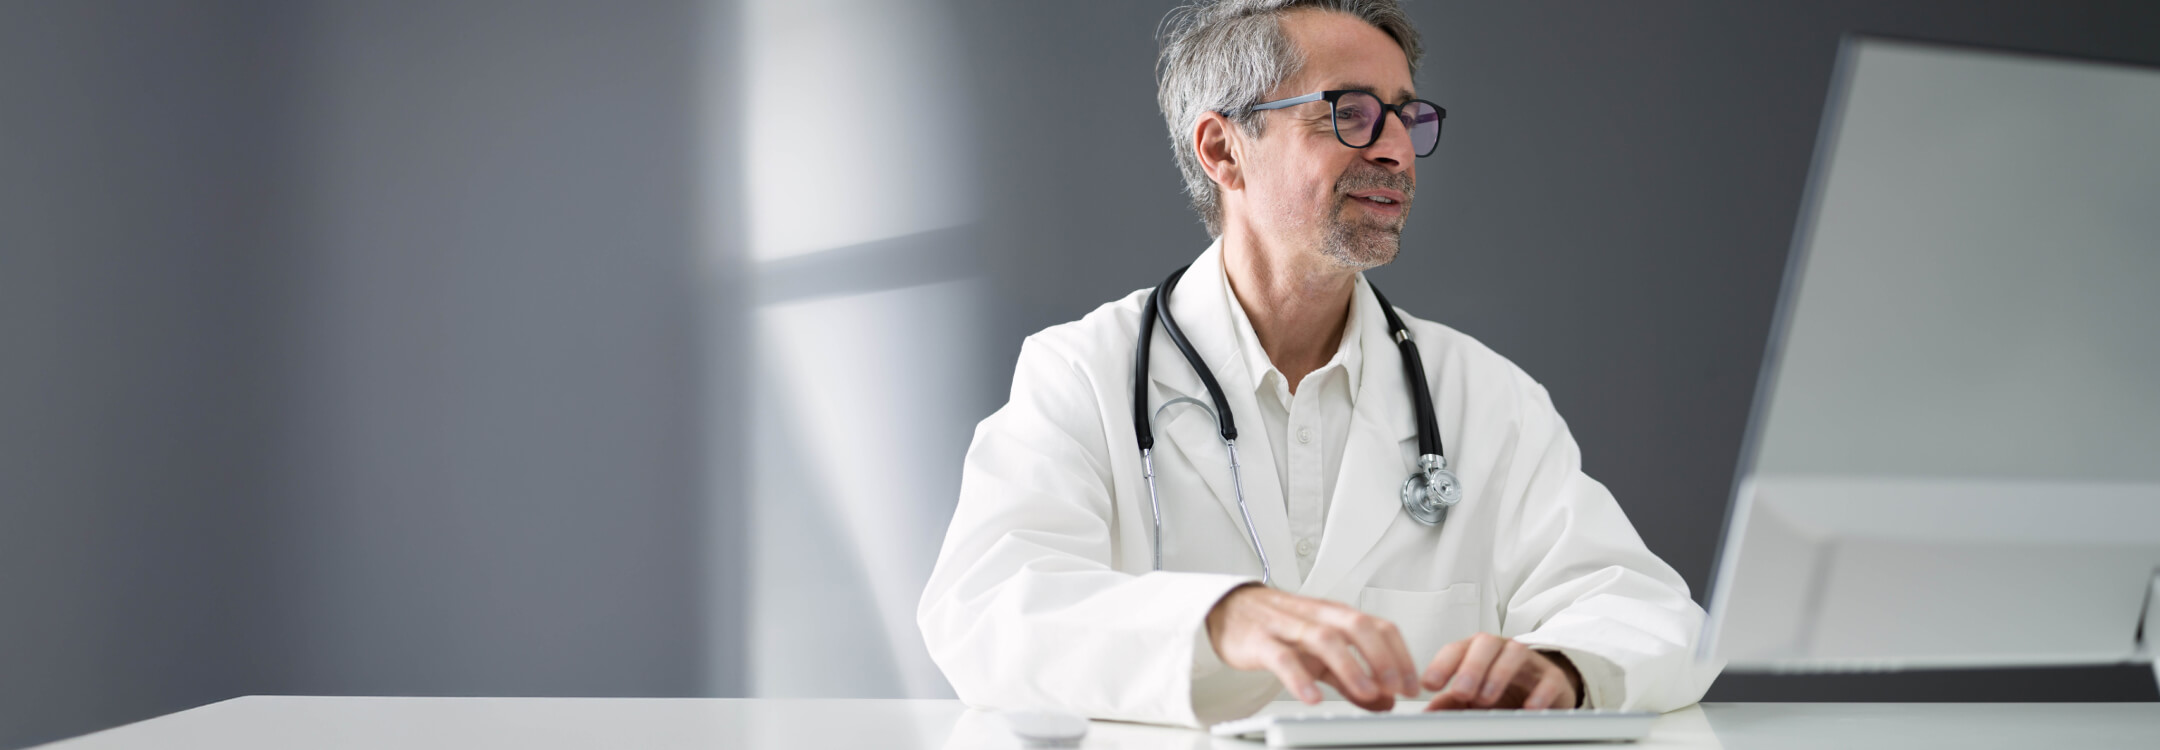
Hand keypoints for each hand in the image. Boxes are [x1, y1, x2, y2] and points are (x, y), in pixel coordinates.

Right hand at [1205, 584, 1421, 710]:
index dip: (1400, 655)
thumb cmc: (1279, 627)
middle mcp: (1316, 616)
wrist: (1229, 609)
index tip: (1412, 685)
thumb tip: (1385, 701)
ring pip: (1324, 638)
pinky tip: (1312, 697)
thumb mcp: (1319, 654)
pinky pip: (1281, 657)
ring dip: (1350, 666)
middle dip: (1382, 656)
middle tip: (1397, 687)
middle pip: (1357, 625)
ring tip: (1365, 692)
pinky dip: (1299, 678)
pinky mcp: (1260, 641)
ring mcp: (1287, 626)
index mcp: (1336, 615)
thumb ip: (1350, 679)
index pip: (1378, 626)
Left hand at [1420, 633, 1581, 709]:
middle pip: (1485, 643)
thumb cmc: (1503, 689)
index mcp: (1476, 651)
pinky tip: (1528, 707)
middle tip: (1461, 692)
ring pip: (1515, 653)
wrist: (1543, 690)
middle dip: (1471, 666)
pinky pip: (1549, 678)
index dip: (1442, 664)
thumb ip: (1450, 703)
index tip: (1430, 684)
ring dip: (1499, 674)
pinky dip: (1539, 693)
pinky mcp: (1553, 677)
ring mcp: (1529, 661)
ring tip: (1486, 699)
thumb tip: (1428, 712)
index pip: (1457, 648)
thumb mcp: (1473, 697)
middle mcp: (1501, 650)